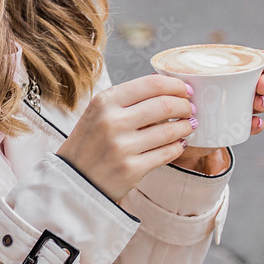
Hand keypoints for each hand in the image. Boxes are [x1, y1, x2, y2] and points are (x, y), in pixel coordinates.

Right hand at [56, 74, 194, 202]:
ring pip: (170, 130)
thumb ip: (127, 98)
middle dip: (185, 105)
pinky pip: (167, 153)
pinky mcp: (132, 169)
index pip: (151, 84)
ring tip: (188, 125)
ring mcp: (122, 147)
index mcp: (104, 102)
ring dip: (186, 126)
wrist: (72, 178)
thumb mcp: (98, 112)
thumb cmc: (89, 143)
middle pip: (165, 105)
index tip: (186, 90)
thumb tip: (162, 84)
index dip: (176, 85)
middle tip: (190, 108)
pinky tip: (179, 143)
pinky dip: (178, 146)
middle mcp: (112, 121)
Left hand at [174, 49, 263, 173]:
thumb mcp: (171, 91)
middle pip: (259, 80)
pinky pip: (252, 124)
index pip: (247, 61)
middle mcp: (234, 87)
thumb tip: (155, 76)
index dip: (263, 58)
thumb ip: (166, 83)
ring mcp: (237, 107)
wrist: (175, 137)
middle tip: (261, 85)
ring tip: (258, 104)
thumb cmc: (174, 106)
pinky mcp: (236, 127)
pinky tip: (254, 124)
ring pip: (260, 101)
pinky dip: (256, 124)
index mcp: (222, 73)